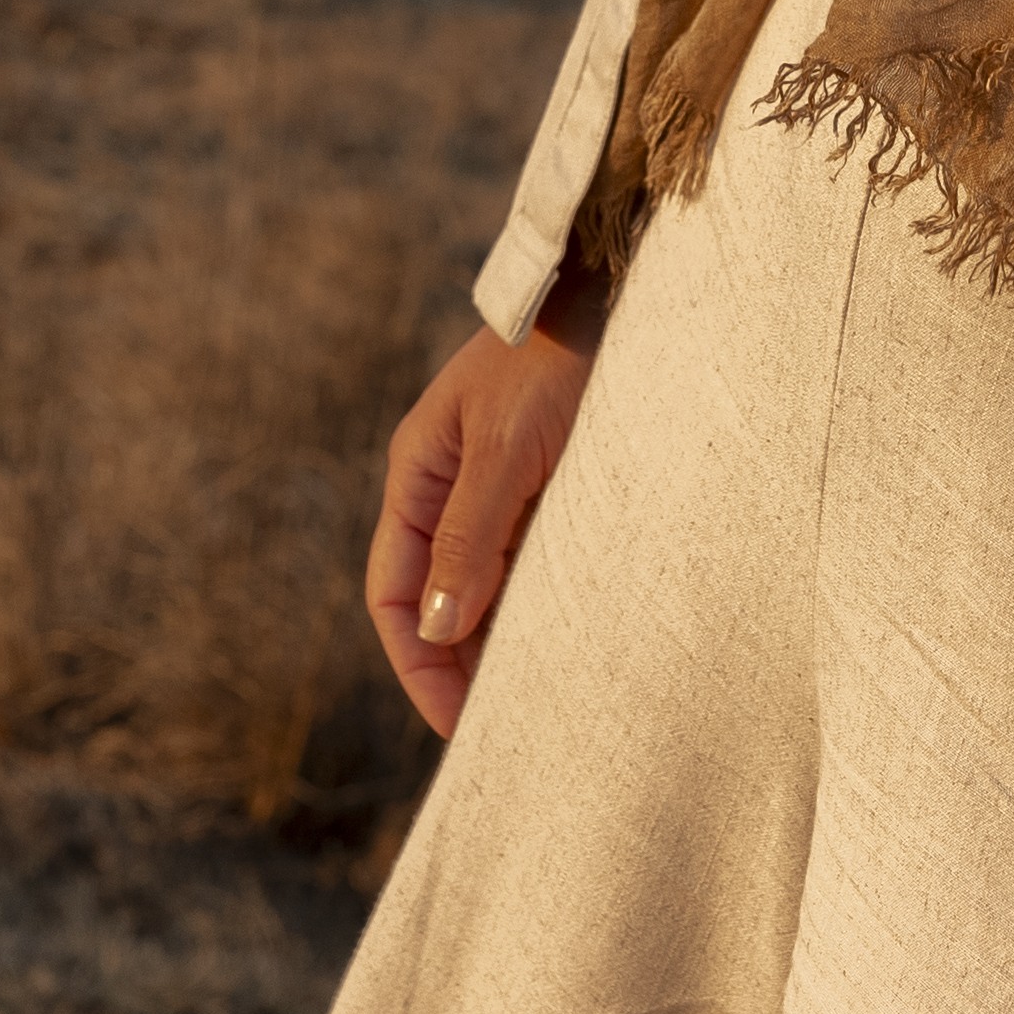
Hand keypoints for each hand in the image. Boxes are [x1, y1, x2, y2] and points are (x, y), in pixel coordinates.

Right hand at [356, 270, 597, 734]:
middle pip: (439, 599)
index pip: (394, 593)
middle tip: (508, 726)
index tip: (458, 723)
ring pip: (488, 586)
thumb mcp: (507, 451)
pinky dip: (543, 604)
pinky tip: (574, 641)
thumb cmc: (558, 359)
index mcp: (418, 474)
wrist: (619, 287)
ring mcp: (502, 487)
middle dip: (462, 664)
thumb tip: (436, 631)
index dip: (418, 664)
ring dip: (505, 640)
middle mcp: (452, 487)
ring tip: (543, 697)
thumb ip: (470, 538)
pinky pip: (534, 562)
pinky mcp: (552, 485)